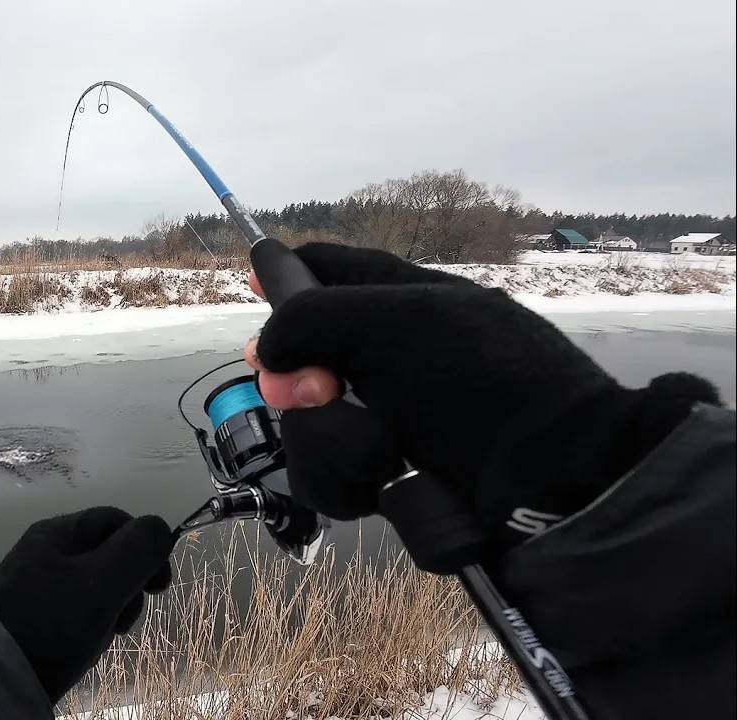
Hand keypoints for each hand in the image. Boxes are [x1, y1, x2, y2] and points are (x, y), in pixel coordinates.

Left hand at [0, 507, 172, 703]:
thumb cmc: (51, 621)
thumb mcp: (100, 582)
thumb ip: (136, 551)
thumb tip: (160, 528)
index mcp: (58, 532)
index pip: (117, 521)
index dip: (146, 547)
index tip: (159, 588)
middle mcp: (44, 552)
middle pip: (106, 557)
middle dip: (126, 588)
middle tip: (122, 620)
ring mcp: (35, 586)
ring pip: (93, 590)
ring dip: (108, 612)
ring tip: (99, 638)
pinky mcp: (30, 618)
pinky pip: (73, 615)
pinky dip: (87, 629)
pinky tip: (82, 648)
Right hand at [244, 243, 717, 544]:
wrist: (555, 487)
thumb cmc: (489, 384)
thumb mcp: (402, 323)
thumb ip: (315, 318)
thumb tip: (270, 354)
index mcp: (409, 301)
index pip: (336, 270)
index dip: (291, 271)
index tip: (255, 275)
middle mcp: (391, 358)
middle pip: (301, 357)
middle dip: (300, 378)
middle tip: (318, 391)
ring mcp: (385, 421)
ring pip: (306, 423)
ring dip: (332, 440)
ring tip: (381, 453)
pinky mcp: (383, 479)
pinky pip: (328, 476)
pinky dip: (350, 480)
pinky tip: (384, 483)